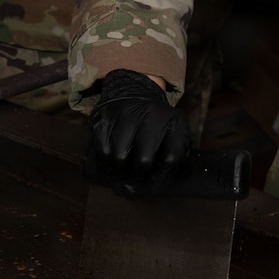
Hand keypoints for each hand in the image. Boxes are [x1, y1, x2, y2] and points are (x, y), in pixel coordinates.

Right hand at [85, 69, 190, 197]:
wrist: (132, 90)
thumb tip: (162, 183)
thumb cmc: (156, 121)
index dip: (161, 179)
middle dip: (139, 180)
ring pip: (120, 158)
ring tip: (121, 180)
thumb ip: (176, 154)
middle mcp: (150, 115)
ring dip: (120, 175)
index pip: (171, 158)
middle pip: (144, 161)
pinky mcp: (104, 119)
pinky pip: (102, 151)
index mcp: (172, 122)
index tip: (153, 187)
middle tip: (134, 188)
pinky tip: (110, 168)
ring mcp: (125, 115)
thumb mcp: (175, 130)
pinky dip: (105, 165)